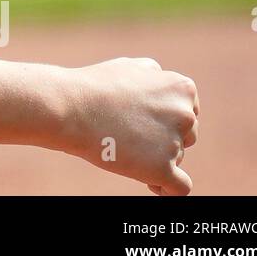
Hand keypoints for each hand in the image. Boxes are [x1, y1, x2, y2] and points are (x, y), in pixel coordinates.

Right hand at [61, 57, 199, 194]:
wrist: (68, 107)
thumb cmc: (93, 86)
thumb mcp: (131, 67)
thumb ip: (157, 78)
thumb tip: (168, 92)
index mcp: (182, 88)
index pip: (188, 111)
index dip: (166, 119)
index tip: (143, 122)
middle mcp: (185, 114)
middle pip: (186, 136)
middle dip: (162, 138)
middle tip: (129, 135)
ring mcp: (174, 142)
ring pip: (176, 158)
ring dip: (156, 158)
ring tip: (125, 150)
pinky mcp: (162, 168)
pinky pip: (179, 188)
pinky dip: (166, 188)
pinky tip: (150, 183)